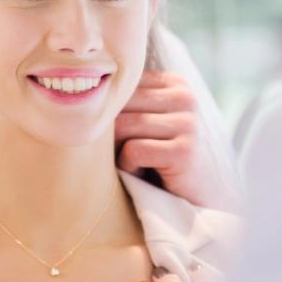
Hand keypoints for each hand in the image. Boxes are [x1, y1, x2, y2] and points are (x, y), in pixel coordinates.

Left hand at [116, 72, 233, 209]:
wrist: (201, 198)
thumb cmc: (163, 159)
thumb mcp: (149, 123)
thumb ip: (128, 103)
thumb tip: (80, 94)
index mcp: (175, 83)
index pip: (120, 84)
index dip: (108, 111)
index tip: (117, 134)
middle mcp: (184, 97)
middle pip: (119, 103)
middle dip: (109, 131)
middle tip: (120, 153)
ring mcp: (188, 123)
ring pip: (123, 125)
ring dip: (118, 151)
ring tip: (133, 164)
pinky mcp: (184, 151)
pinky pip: (134, 150)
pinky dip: (129, 166)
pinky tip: (142, 174)